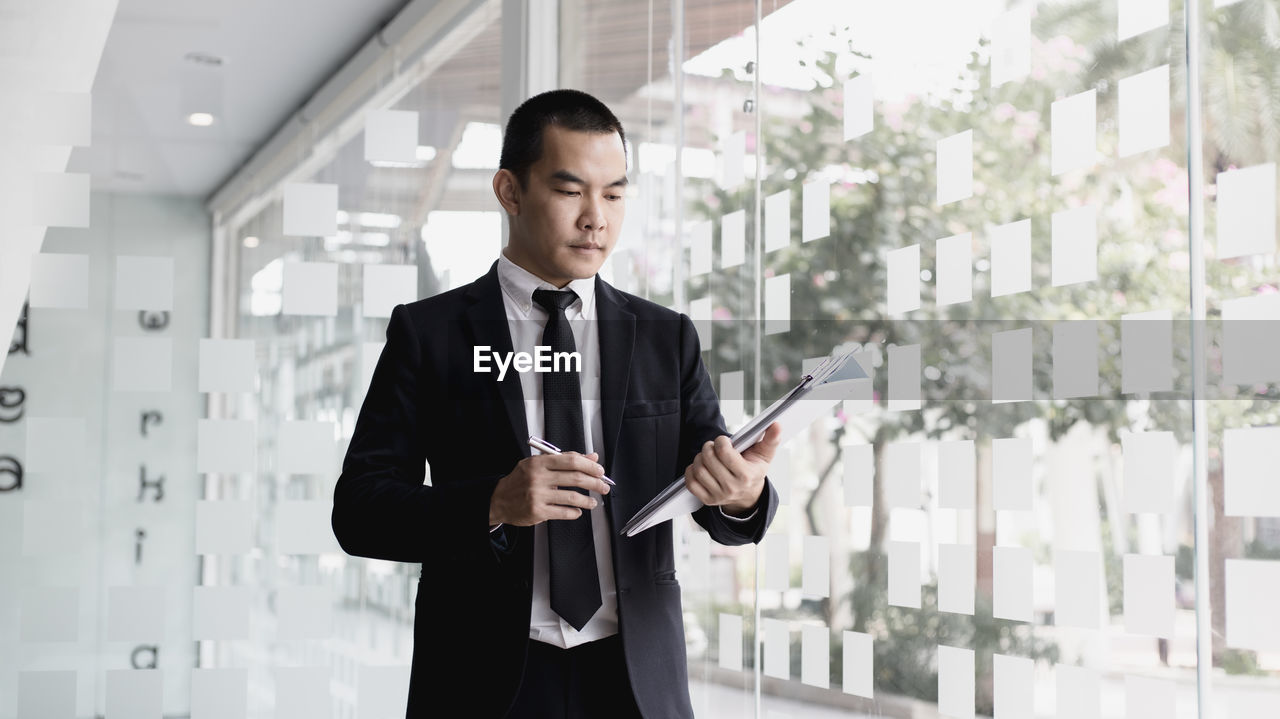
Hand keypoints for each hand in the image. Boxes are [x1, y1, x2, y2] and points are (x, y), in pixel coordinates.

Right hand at [489, 452, 610, 525]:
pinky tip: (578, 511)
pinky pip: (563, 513)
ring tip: (593, 502)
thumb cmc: (521, 480)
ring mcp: (538, 496)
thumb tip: (591, 457)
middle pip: (575, 478)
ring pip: (572, 498)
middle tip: (603, 487)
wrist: (498, 499)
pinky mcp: (537, 512)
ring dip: (588, 501)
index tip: (599, 471)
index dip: (589, 466)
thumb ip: (565, 459)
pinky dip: (575, 512)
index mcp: (539, 462)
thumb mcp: (539, 464)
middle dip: (595, 483)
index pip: (571, 460)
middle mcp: (538, 478)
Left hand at [683, 421, 781, 515]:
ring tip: (707, 455)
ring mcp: (719, 496)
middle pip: (708, 459)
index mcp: (746, 475)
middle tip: (713, 446)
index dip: (721, 441)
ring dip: (699, 458)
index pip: (724, 452)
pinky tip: (700, 466)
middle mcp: (732, 487)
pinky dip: (691, 471)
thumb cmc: (754, 469)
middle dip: (708, 447)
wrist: (749, 494)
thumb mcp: (765, 455)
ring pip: (699, 470)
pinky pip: (691, 483)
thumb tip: (776, 425)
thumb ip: (772, 439)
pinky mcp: (708, 500)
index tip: (724, 441)